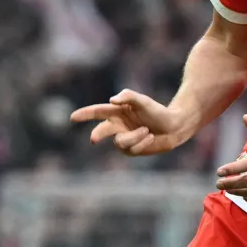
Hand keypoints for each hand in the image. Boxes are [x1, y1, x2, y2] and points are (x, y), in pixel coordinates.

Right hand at [70, 89, 190, 156]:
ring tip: (147, 131)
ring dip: (135, 137)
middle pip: (102, 131)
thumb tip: (111, 100)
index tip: (72, 118)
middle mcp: (118, 125)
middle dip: (98, 134)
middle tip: (94, 139)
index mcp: (117, 112)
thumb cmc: (158, 111)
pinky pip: (131, 149)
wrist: (174, 127)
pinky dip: (142, 143)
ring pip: (120, 142)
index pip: (97, 112)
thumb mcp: (143, 101)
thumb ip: (127, 96)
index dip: (84, 114)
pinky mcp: (132, 150)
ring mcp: (124, 138)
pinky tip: (150, 137)